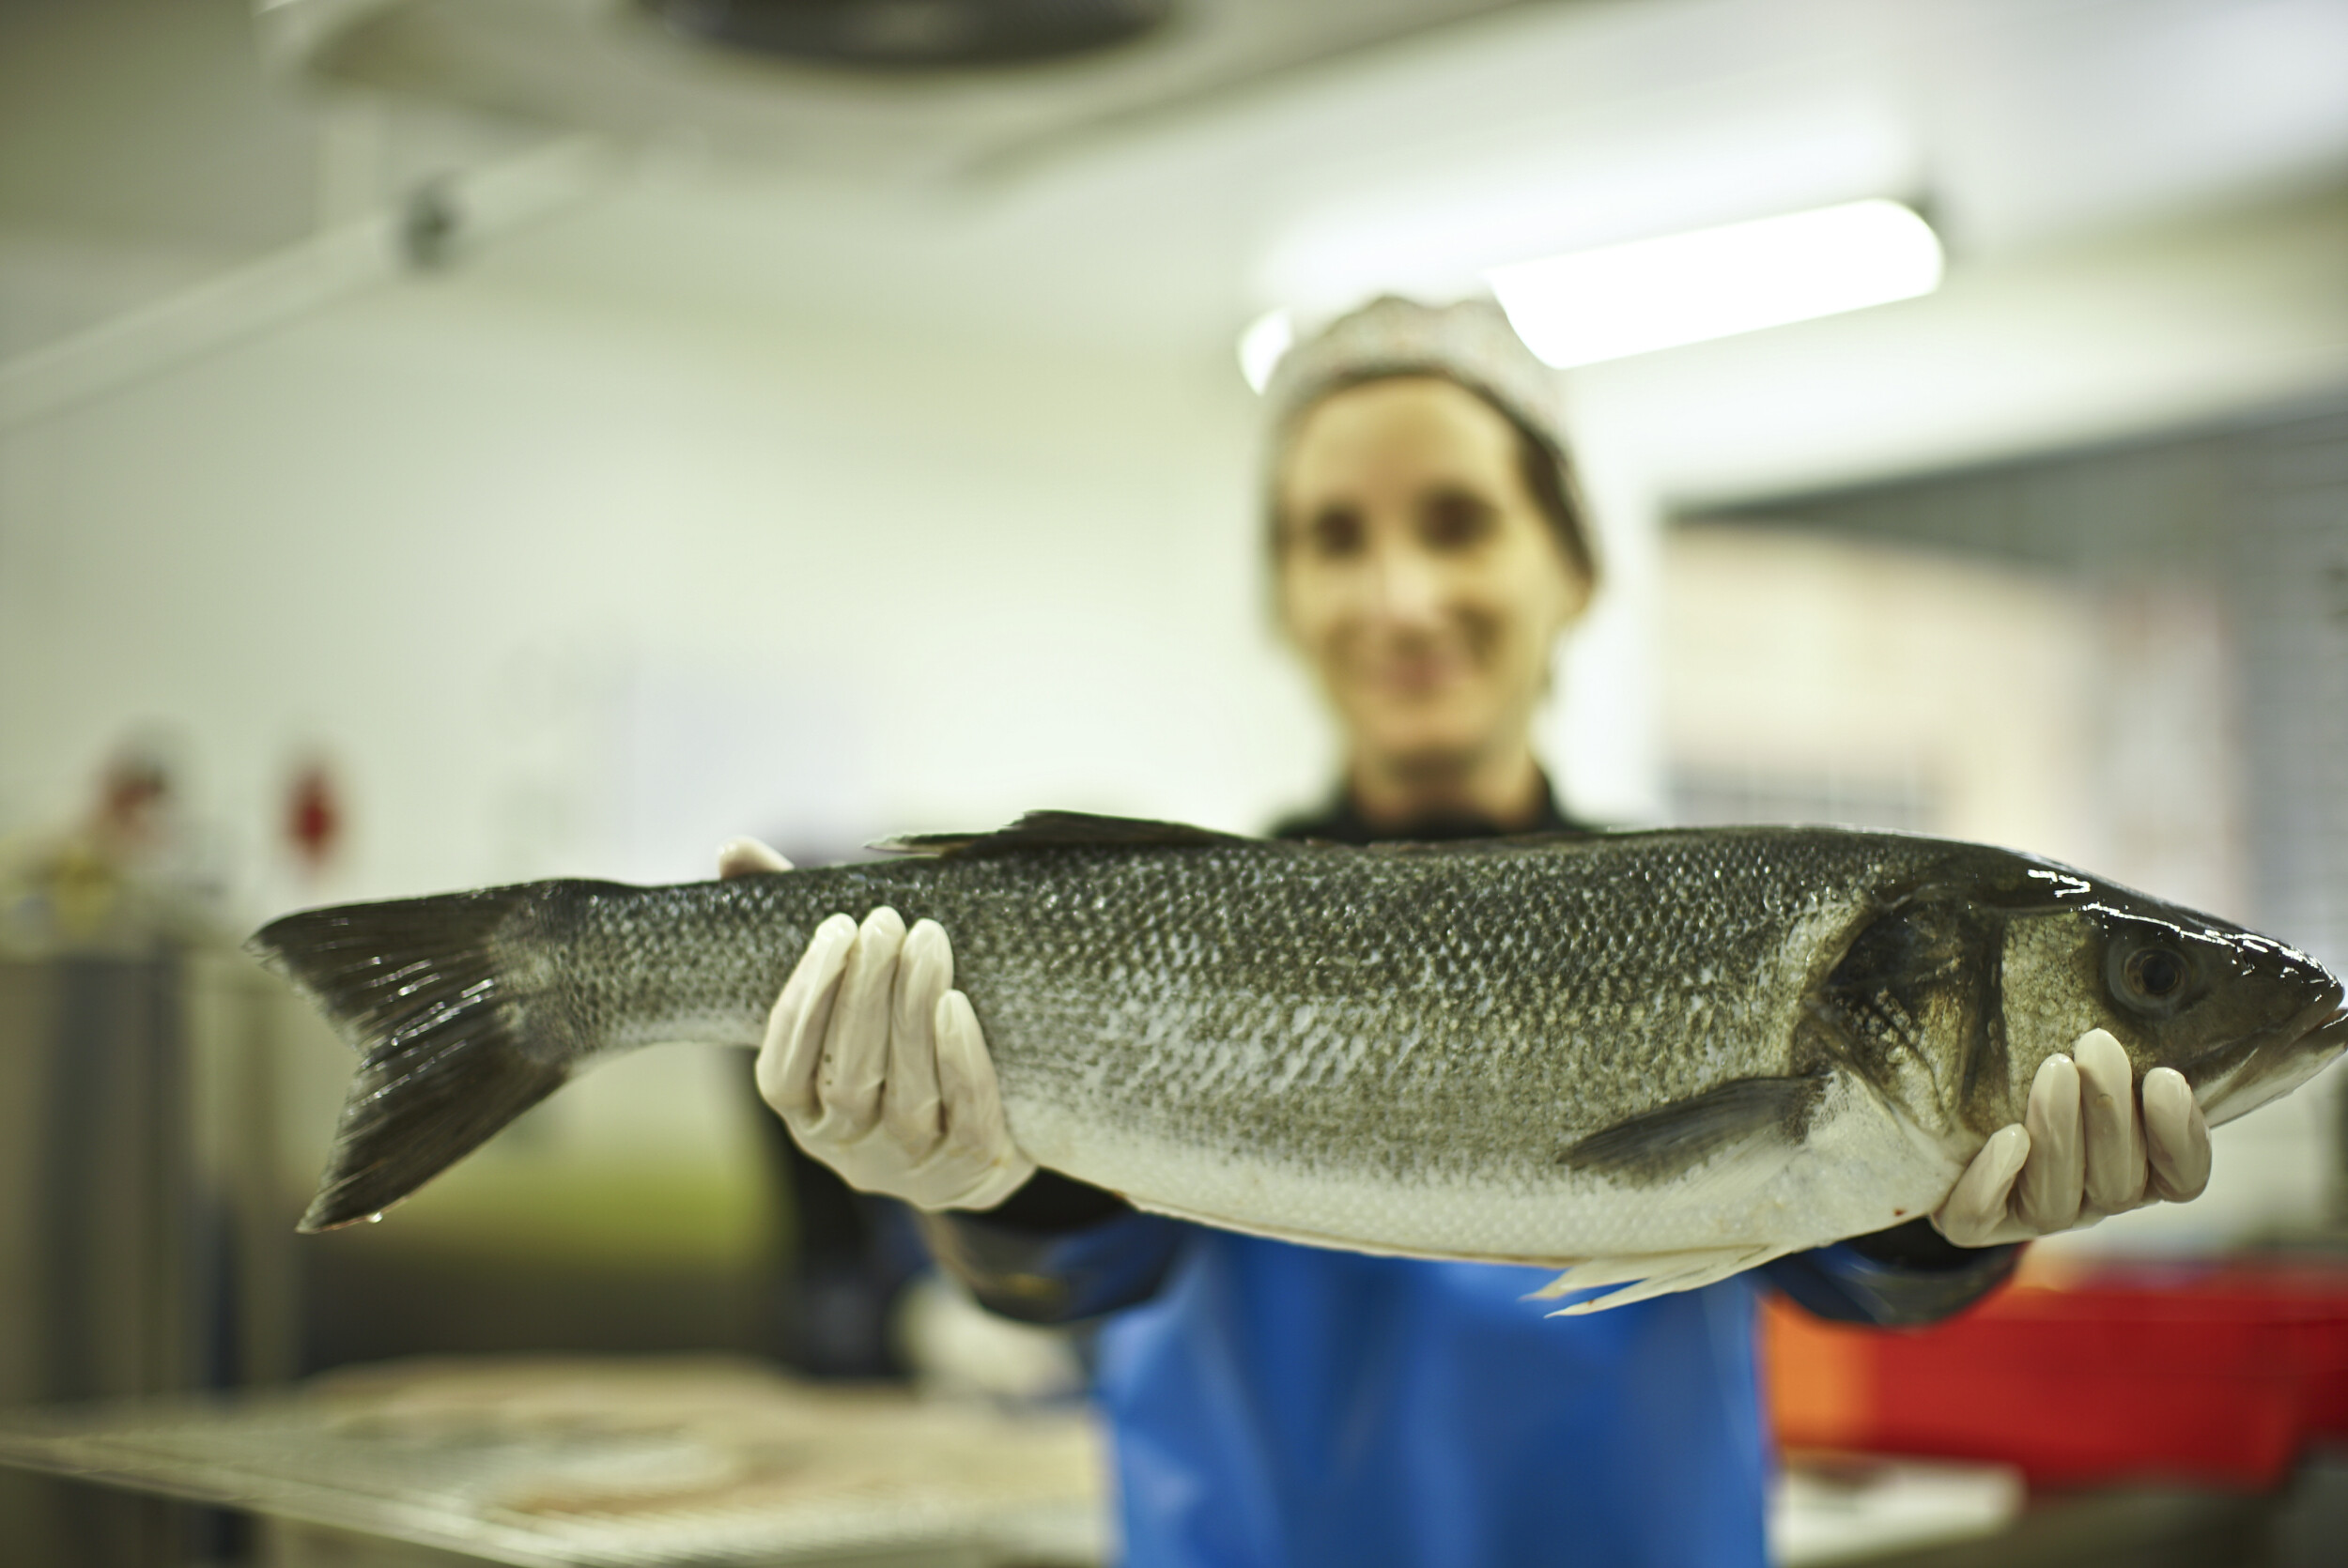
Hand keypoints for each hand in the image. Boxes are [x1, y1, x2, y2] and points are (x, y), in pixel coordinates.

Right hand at [719, 838, 1033, 1211]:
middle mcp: (847, 1149)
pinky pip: (964, 1119)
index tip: (835, 928)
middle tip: (885, 920)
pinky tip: (957, 1004)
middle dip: (864, 992)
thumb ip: (800, 930)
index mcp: (801, 1112)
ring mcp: (909, 1165)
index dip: (807, 999)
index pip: (783, 1068)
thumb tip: (731, 853)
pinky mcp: (970, 1169)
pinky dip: (959, 1062)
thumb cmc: (895, 1041)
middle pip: (848, 1074)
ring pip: (906, 1095)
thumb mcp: (849, 994)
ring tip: (928, 939)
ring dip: (913, 1011)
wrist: (981, 1134)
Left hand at [1933, 1027, 2212, 1246]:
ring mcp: (2029, 1215)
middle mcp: (2088, 1199)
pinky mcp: (1969, 1221)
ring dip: (2060, 1132)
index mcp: (2133, 1167)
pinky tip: (2007, 1137)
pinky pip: (1981, 1216)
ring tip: (2054, 1070)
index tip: (2166, 1078)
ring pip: (2057, 1201)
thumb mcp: (2079, 1053)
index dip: (2182, 1137)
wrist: (1942, 1123)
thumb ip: (2117, 1036)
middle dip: (2111, 1112)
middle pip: (2119, 1183)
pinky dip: (1995, 1178)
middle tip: (2099, 1045)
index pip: (2181, 1178)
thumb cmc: (2028, 1067)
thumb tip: (2150, 974)